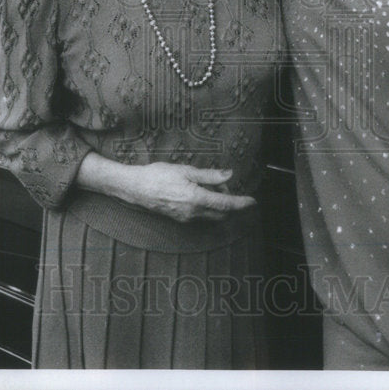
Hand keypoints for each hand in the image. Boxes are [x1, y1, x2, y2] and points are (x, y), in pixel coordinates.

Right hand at [84, 158, 256, 222]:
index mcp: (197, 199)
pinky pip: (200, 216)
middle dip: (228, 202)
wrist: (135, 188)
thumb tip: (229, 175)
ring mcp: (186, 218)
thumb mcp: (186, 170)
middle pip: (222, 214)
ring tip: (207, 185)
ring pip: (211, 216)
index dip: (241, 203)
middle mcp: (193, 213)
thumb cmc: (158, 175)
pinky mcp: (180, 219)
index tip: (253, 201)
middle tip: (221, 184)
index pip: (226, 204)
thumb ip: (210, 175)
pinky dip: (206, 206)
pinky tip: (197, 192)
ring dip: (217, 204)